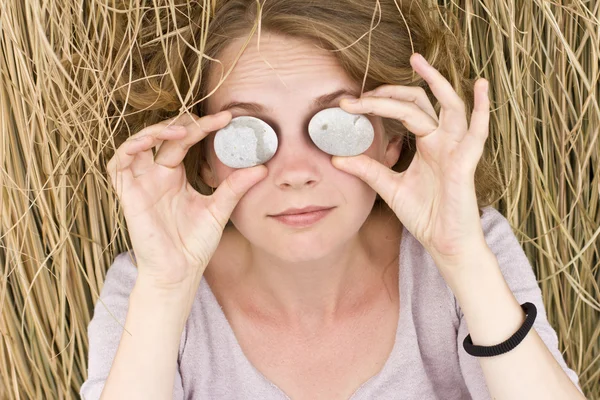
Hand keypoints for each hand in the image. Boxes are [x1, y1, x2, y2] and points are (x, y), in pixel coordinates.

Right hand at [106, 111, 266, 290]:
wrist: (180, 272)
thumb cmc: (195, 244)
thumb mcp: (219, 209)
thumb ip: (235, 187)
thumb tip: (262, 168)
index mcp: (175, 175)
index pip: (185, 140)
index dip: (203, 126)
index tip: (227, 118)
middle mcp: (156, 175)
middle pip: (164, 137)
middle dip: (185, 123)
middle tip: (211, 121)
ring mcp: (141, 183)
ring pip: (137, 144)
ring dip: (155, 130)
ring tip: (181, 129)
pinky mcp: (128, 195)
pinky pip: (118, 164)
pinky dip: (129, 148)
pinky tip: (149, 142)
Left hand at [335, 52, 489, 267]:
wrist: (444, 243)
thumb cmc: (425, 215)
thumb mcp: (389, 187)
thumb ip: (368, 169)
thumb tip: (337, 157)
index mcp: (426, 144)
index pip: (402, 112)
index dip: (376, 105)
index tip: (348, 105)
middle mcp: (442, 141)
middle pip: (420, 103)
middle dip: (392, 92)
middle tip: (365, 90)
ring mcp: (455, 149)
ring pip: (449, 106)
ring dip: (436, 82)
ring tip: (418, 61)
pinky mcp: (465, 163)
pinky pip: (477, 133)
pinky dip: (482, 109)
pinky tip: (481, 86)